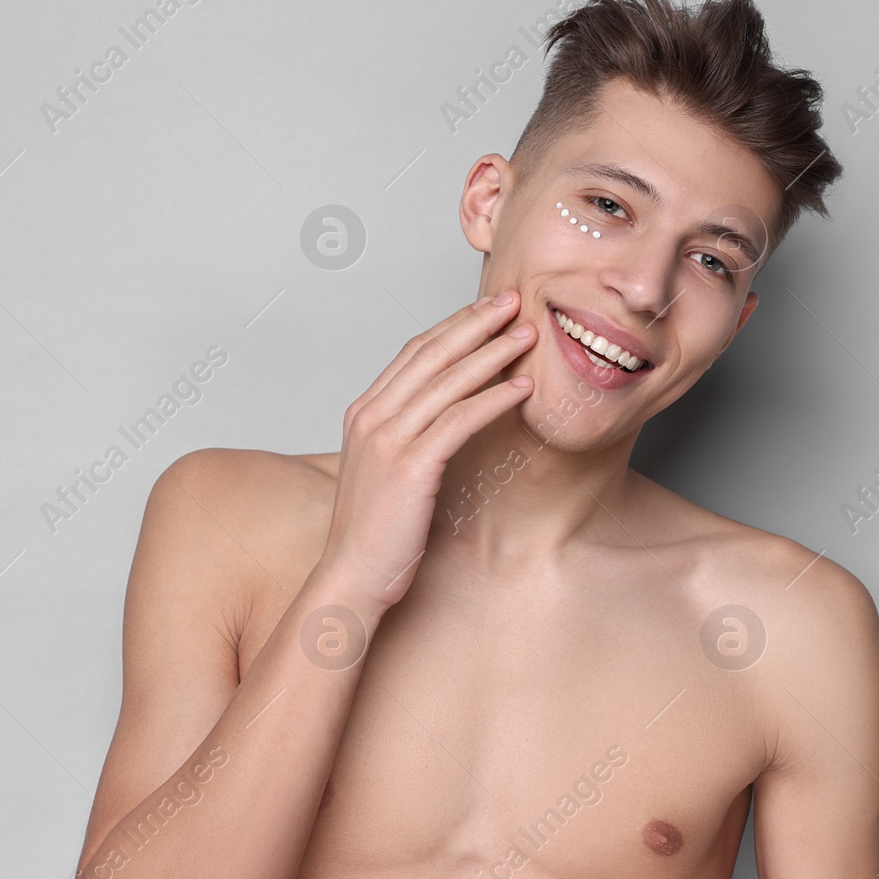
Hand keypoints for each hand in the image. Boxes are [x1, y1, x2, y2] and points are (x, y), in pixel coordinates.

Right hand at [319, 290, 535, 607]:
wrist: (351, 577)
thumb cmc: (374, 533)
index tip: (486, 309)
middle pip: (431, 354)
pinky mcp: (409, 466)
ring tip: (526, 335)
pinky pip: (459, 420)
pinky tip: (522, 388)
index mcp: (364, 413)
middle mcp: (371, 417)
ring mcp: (387, 439)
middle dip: (475, 323)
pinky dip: (493, 399)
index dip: (452, 326)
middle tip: (512, 301)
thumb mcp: (385, 471)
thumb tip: (442, 418)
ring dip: (492, 353)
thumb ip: (405, 437)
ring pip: (447, 381)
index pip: (413, 353)